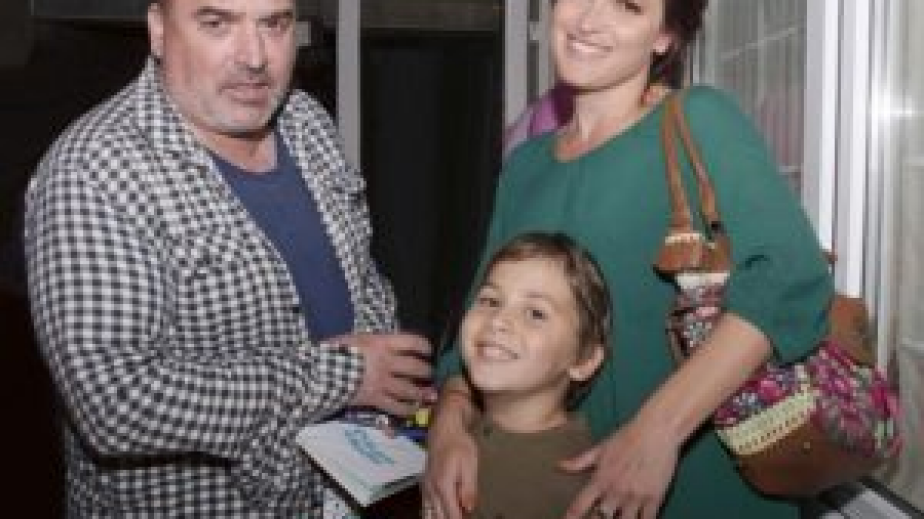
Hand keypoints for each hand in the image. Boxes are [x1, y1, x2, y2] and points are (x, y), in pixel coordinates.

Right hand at [336, 332, 432, 417]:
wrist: (320, 371)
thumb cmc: (336, 351)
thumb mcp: (357, 339)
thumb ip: (376, 343)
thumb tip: (391, 345)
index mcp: (382, 343)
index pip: (413, 341)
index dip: (424, 346)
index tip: (427, 351)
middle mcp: (386, 362)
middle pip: (416, 367)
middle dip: (426, 372)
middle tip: (428, 374)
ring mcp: (382, 382)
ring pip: (410, 389)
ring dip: (421, 393)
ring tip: (426, 395)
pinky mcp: (375, 399)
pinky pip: (397, 407)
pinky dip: (407, 409)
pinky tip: (411, 409)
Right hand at [422, 384, 478, 518]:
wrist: (444, 429)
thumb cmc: (460, 444)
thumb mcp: (470, 463)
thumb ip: (469, 487)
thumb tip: (469, 508)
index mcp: (444, 485)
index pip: (451, 514)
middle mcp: (432, 488)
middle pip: (438, 516)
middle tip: (461, 517)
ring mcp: (426, 486)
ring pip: (429, 512)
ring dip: (439, 517)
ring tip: (450, 516)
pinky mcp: (425, 483)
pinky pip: (425, 504)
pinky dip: (431, 512)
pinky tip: (438, 514)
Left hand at [560, 419, 679, 518]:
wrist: (656, 430)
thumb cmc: (627, 436)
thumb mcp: (601, 448)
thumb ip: (580, 461)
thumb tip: (559, 466)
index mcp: (601, 479)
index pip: (581, 504)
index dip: (572, 516)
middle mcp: (616, 491)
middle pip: (601, 518)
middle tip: (596, 518)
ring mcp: (635, 496)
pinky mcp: (654, 497)